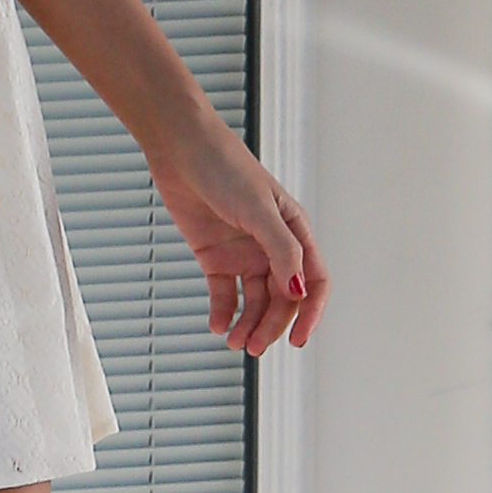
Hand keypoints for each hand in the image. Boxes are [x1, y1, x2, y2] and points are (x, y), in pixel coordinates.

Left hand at [146, 116, 328, 354]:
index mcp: (293, 231)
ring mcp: (242, 252)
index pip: (313, 282)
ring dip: (248, 324)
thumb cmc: (224, 166)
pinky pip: (225, 293)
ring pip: (255, 301)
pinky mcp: (214, 255)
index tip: (297, 340)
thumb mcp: (258, 208)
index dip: (310, 314)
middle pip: (282, 299)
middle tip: (253, 346)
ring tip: (234, 341)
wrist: (178, 145)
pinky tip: (218, 324)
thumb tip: (298, 292)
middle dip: (271, 325)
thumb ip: (280, 250)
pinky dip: (224, 311)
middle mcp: (271, 245)